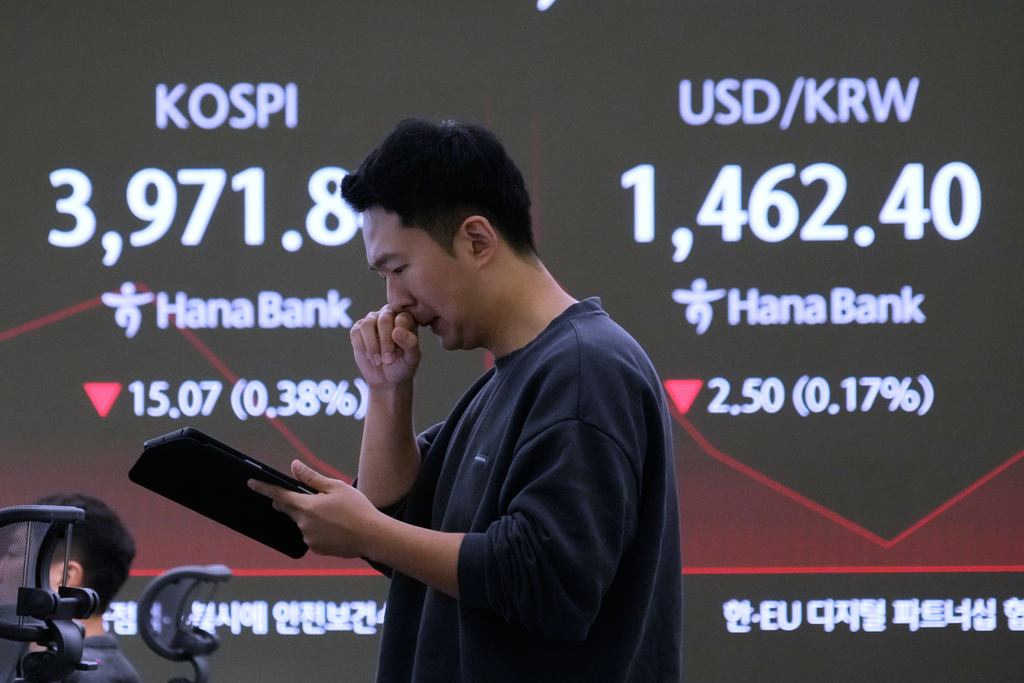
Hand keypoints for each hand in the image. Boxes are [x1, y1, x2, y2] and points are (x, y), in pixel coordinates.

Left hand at [248, 461, 379, 557]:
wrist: (372, 536)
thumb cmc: (357, 509)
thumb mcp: (336, 487)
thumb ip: (311, 478)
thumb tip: (294, 466)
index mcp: (307, 506)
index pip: (279, 495)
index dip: (264, 488)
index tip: (251, 482)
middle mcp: (303, 524)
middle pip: (289, 509)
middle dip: (291, 502)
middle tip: (307, 497)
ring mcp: (308, 538)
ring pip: (302, 522)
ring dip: (309, 516)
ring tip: (333, 514)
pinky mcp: (316, 548)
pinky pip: (311, 535)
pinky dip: (317, 529)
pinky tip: (334, 527)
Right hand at [350, 304, 420, 387]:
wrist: (387, 379)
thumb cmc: (403, 365)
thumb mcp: (412, 357)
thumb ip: (410, 343)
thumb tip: (396, 331)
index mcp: (406, 319)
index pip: (401, 318)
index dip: (398, 337)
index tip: (397, 354)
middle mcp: (389, 315)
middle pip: (384, 320)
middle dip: (385, 342)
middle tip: (388, 360)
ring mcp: (372, 320)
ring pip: (367, 325)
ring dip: (372, 346)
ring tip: (378, 361)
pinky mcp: (358, 329)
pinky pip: (355, 332)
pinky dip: (361, 347)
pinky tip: (369, 357)